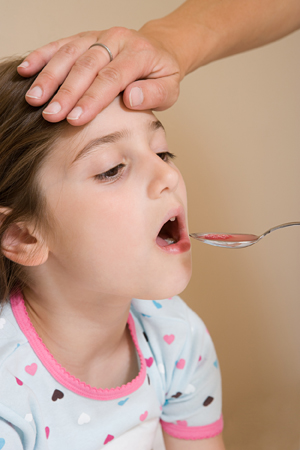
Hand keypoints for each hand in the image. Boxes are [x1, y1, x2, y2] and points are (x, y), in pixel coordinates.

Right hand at [18, 27, 180, 124]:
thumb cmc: (162, 75)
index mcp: (138, 54)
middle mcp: (116, 40)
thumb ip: (154, 94)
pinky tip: (27, 70)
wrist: (159, 49)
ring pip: (70, 53)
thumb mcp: (170, 89)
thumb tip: (131, 98)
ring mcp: (99, 36)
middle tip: (51, 115)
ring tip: (34, 98)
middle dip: (66, 92)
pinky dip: (42, 56)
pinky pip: (61, 44)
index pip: (112, 78)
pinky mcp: (86, 38)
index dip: (92, 99)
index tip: (75, 119)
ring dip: (49, 76)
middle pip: (87, 66)